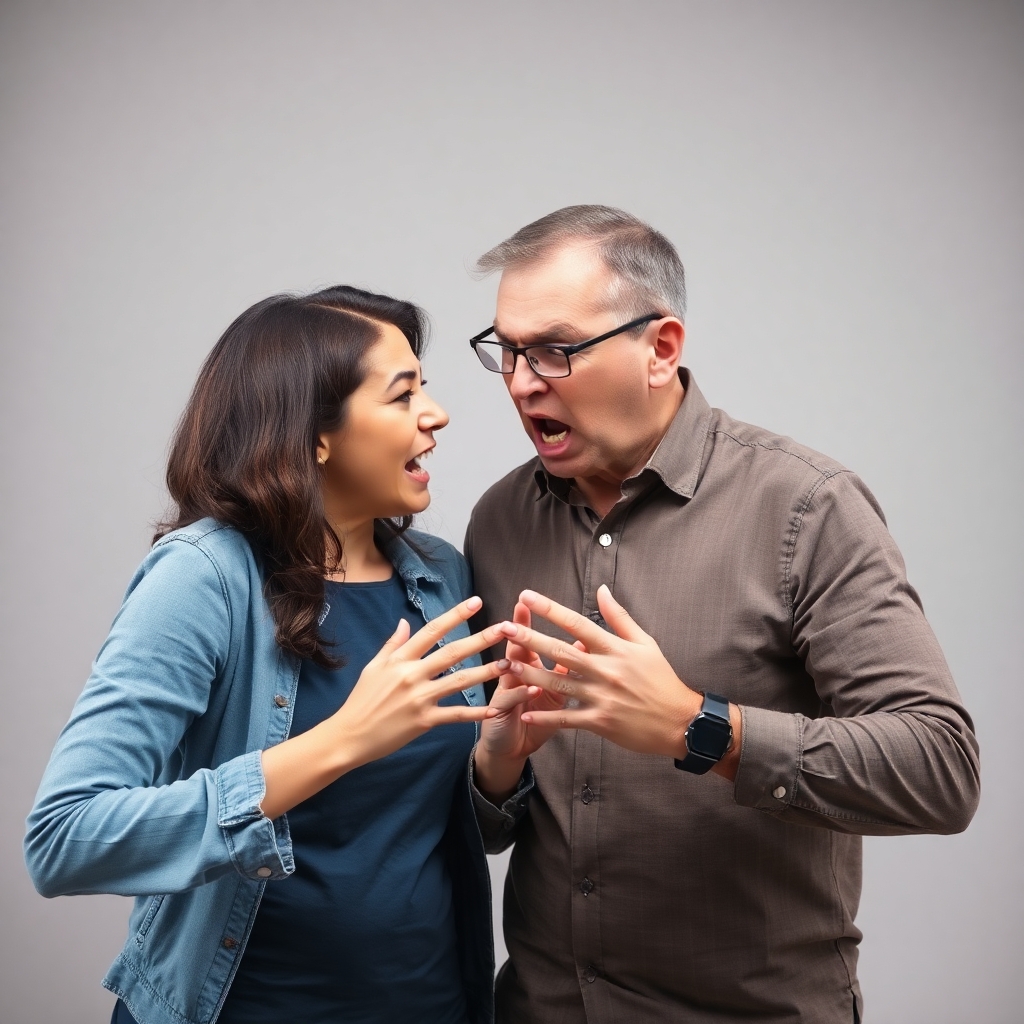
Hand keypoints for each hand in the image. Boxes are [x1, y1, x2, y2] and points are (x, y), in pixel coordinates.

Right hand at [261, 596, 506, 818]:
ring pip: (460, 682)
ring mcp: (419, 698)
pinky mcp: (424, 721)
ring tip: (509, 664)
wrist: (348, 736)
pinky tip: (495, 709)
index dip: (456, 615)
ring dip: (486, 672)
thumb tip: (406, 622)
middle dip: (481, 639)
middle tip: (506, 627)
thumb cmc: (361, 700)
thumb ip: (393, 644)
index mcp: (400, 658)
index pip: (432, 630)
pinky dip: (476, 713)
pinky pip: (456, 715)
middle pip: (452, 652)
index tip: (476, 602)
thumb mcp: (373, 667)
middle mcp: (412, 674)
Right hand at [473, 602, 583, 802]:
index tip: (530, 600)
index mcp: (528, 667)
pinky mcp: (500, 712)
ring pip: (508, 673)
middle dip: (516, 634)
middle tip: (515, 616)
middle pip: (515, 650)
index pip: (530, 639)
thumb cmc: (537, 717)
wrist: (513, 748)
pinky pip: (510, 701)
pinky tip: (531, 687)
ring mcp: (505, 692)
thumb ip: (565, 666)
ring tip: (518, 651)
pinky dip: (520, 694)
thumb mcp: (554, 691)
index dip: (528, 621)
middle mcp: (514, 675)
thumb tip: (584, 641)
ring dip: (513, 662)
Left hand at [504, 586, 739, 775]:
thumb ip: (619, 617)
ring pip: (558, 684)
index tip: (527, 596)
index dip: (550, 610)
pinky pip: (566, 718)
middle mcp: (606, 670)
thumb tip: (602, 589)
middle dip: (530, 639)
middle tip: (504, 628)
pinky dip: (545, 715)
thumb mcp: (645, 643)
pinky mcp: (600, 722)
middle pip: (561, 651)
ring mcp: (602, 697)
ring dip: (530, 674)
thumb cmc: (662, 679)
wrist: (681, 721)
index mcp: (616, 648)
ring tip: (506, 664)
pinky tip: (524, 711)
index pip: (577, 624)